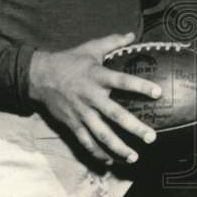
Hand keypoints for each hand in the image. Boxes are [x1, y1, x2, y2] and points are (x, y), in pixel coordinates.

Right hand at [28, 32, 161, 164]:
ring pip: (101, 134)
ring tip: (134, 157)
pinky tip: (110, 161)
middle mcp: (91, 96)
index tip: (158, 92)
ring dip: (118, 147)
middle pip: (115, 114)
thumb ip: (113, 42)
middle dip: (134, 127)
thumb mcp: (91, 48)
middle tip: (151, 137)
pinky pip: (86, 142)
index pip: (122, 80)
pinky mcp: (72, 124)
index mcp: (97, 76)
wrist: (39, 76)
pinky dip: (97, 153)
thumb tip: (133, 34)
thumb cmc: (70, 61)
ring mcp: (81, 113)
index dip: (140, 86)